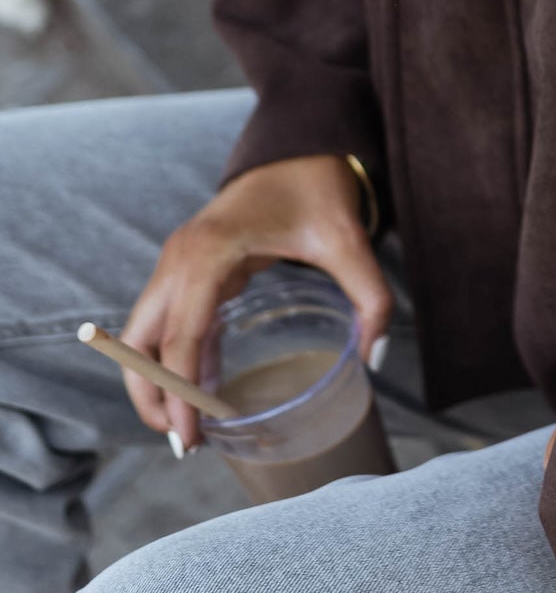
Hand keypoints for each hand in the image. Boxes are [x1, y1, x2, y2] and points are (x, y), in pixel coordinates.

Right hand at [122, 154, 390, 452]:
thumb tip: (375, 357)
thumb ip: (371, 299)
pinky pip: (171, 323)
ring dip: (158, 383)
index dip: (180, 394)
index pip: (180, 339)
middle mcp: (180, 260)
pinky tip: (203, 394)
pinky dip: (178, 360)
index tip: (189, 438)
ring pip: (146, 336)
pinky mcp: (189, 269)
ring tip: (189, 431)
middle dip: (153, 398)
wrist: (296, 146)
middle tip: (183, 446)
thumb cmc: (316, 187)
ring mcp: (178, 264)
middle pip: (142, 344)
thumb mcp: (351, 242)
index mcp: (208, 254)